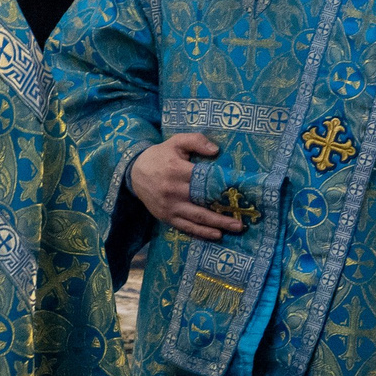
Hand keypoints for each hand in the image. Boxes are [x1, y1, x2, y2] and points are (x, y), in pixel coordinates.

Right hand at [129, 133, 243, 240]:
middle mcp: (173, 190)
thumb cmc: (159, 156)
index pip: (204, 179)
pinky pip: (185, 226)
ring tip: (235, 228)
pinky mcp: (165, 216)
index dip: (222, 186)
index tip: (240, 192)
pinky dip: (201, 232)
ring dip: (217, 224)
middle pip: (203, 202)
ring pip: (197, 217)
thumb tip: (216, 150)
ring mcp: (170, 205)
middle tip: (242, 219)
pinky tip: (216, 234)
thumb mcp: (175, 142)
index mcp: (177, 170)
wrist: (133, 173)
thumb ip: (195, 141)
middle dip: (224, 212)